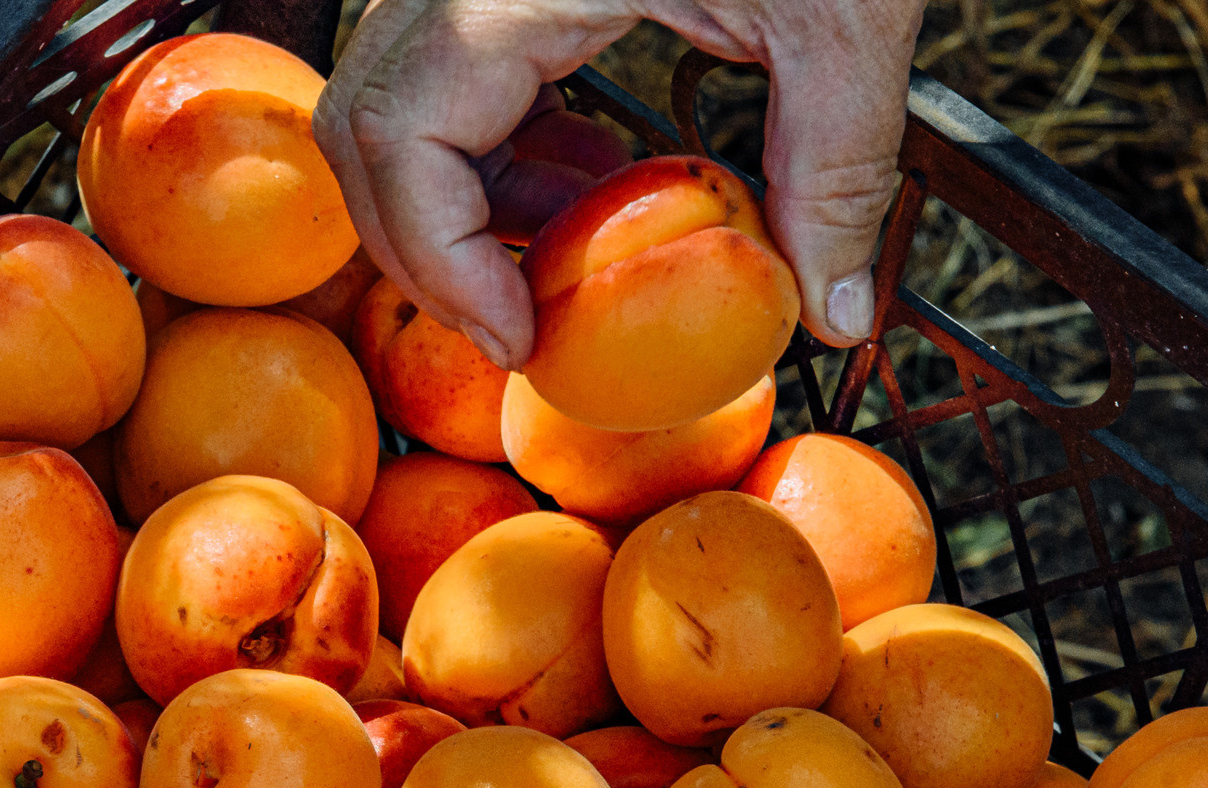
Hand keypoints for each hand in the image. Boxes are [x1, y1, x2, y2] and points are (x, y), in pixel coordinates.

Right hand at [312, 0, 923, 365]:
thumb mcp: (843, 16)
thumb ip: (834, 166)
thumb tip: (838, 312)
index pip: (400, 137)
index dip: (442, 260)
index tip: (520, 336)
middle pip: (365, 126)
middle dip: (430, 246)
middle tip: (520, 323)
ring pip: (391, 99)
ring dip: (460, 198)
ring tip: (567, 244)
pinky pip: (443, 64)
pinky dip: (494, 141)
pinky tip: (586, 168)